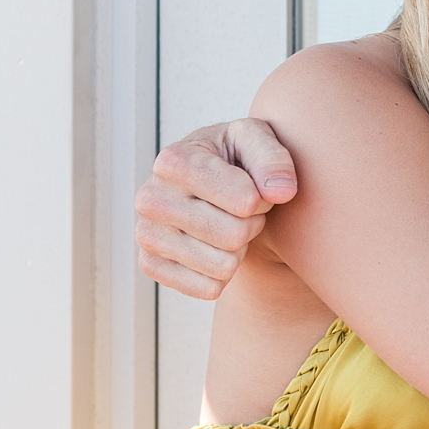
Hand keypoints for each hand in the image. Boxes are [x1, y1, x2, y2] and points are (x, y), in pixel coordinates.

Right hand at [134, 118, 297, 298]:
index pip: (245, 200)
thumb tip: (282, 191)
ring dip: (238, 249)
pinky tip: (213, 245)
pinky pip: (208, 288)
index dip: (263, 198)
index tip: (253, 185)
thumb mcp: (256, 140)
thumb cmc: (234, 157)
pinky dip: (222, 273)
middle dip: (252, 224)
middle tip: (244, 209)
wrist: (209, 184)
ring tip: (228, 223)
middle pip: (234, 236)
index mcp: (174, 160)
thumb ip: (273, 159)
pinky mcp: (150, 265)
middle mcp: (150, 198)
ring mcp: (146, 234)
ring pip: (223, 266)